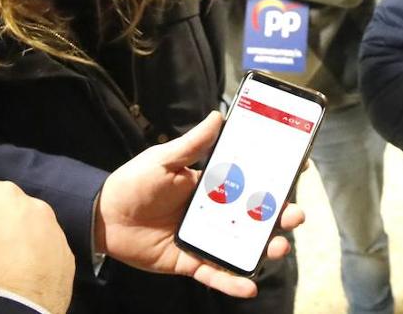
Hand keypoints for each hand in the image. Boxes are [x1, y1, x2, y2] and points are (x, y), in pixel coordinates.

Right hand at [0, 171, 72, 313]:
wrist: (14, 307)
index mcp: (5, 193)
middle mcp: (35, 204)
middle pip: (6, 205)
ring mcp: (54, 229)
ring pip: (28, 224)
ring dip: (16, 234)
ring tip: (2, 260)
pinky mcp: (65, 253)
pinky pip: (46, 245)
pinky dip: (35, 252)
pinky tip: (21, 270)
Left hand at [94, 111, 304, 297]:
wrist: (103, 216)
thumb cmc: (134, 182)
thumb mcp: (164, 159)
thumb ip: (193, 144)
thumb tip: (218, 116)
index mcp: (210, 184)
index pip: (249, 180)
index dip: (274, 178)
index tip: (299, 169)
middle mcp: (213, 212)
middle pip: (254, 216)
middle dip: (279, 216)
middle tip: (295, 215)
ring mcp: (203, 238)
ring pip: (242, 246)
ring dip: (265, 249)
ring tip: (280, 247)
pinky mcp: (190, 262)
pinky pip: (215, 274)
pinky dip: (232, 282)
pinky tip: (249, 286)